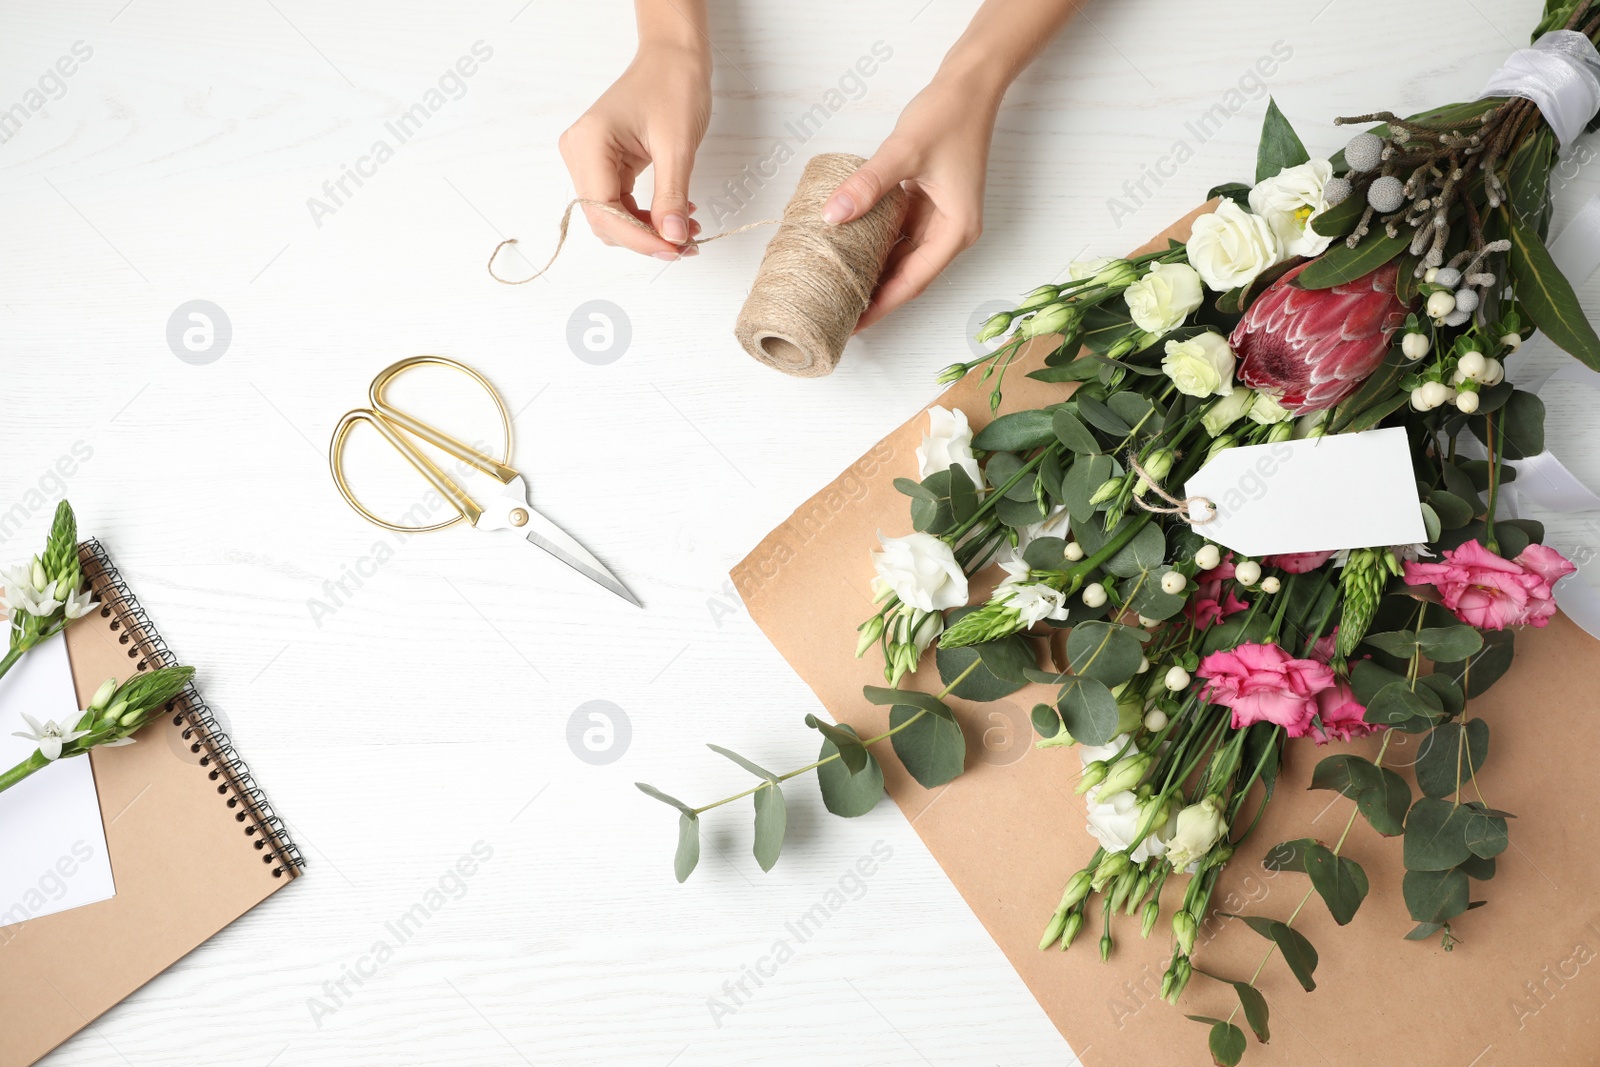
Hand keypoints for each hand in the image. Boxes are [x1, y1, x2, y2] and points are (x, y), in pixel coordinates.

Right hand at [559, 41, 710, 259]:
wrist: (674, 58)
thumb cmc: (674, 86)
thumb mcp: (677, 146)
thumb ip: (671, 196)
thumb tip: (673, 239)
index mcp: (589, 144)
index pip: (604, 211)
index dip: (638, 238)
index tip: (673, 250)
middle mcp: (580, 153)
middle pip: (604, 219)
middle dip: (644, 238)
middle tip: (686, 246)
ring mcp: (588, 159)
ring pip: (612, 216)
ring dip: (647, 231)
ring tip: (686, 231)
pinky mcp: (603, 163)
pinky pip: (620, 203)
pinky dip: (646, 216)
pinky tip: (675, 215)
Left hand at [822, 77, 998, 330]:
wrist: (970, 85)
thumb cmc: (948, 115)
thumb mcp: (904, 151)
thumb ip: (869, 185)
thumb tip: (833, 216)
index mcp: (955, 231)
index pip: (912, 282)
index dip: (881, 306)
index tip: (854, 325)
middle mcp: (952, 231)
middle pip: (908, 276)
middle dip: (875, 297)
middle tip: (837, 313)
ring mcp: (941, 218)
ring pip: (902, 257)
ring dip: (874, 272)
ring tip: (839, 289)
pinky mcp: (929, 204)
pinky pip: (899, 234)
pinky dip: (877, 244)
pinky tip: (850, 250)